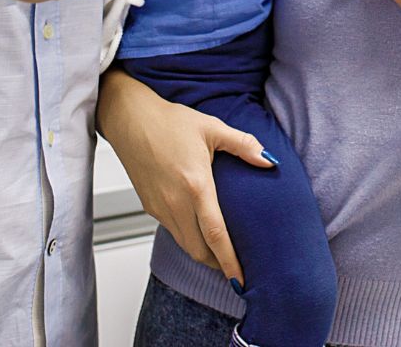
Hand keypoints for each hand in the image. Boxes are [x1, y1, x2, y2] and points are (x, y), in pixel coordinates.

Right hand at [97, 68, 273, 282]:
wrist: (130, 119)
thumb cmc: (169, 121)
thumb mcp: (211, 127)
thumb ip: (243, 145)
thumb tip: (269, 161)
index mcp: (195, 185)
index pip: (216, 235)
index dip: (230, 261)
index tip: (242, 280)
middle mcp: (175, 202)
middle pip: (199, 250)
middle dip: (219, 265)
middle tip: (237, 269)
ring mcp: (160, 206)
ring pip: (184, 244)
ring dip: (203, 254)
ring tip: (221, 254)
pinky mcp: (149, 206)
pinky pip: (172, 231)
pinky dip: (188, 238)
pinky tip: (198, 230)